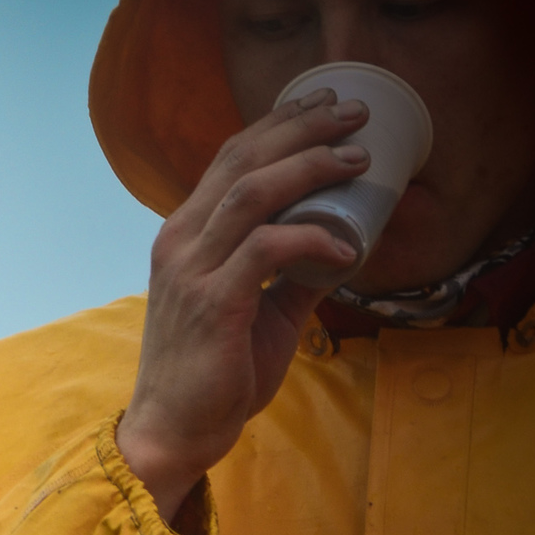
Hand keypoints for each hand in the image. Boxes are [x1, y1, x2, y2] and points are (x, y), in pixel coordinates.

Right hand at [118, 87, 372, 525]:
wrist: (176, 429)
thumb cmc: (215, 373)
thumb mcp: (261, 311)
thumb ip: (292, 275)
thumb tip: (343, 245)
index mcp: (185, 237)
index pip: (229, 160)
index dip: (278, 125)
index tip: (326, 105)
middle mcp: (180, 242)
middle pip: (241, 160)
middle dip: (302, 129)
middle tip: (355, 115)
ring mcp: (191, 270)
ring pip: (252, 192)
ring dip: (310, 167)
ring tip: (358, 160)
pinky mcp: (212, 302)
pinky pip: (267, 249)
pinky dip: (312, 239)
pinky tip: (348, 250)